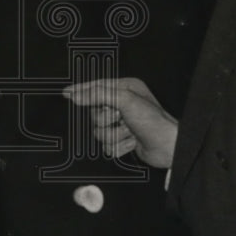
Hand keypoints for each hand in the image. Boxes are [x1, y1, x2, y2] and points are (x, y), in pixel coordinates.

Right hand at [63, 78, 177, 168]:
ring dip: (114, 135)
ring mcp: (123, 123)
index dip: (81, 91)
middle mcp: (123, 105)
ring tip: (129, 132)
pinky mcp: (123, 140)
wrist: (168, 147)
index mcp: (125, 89)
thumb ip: (98, 95)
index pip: (96, 88)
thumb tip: (77, 95)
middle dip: (106, 120)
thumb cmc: (154, 121)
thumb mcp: (125, 100)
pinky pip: (107, 145)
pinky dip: (119, 146)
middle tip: (119, 118)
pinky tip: (132, 142)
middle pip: (95, 113)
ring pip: (99, 132)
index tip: (66, 93)